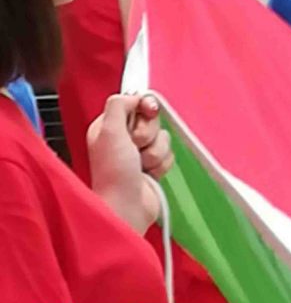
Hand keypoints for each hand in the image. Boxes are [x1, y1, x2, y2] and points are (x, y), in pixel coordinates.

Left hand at [87, 94, 172, 232]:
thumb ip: (119, 105)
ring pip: (163, 138)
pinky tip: (149, 174)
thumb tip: (135, 95)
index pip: (135, 103)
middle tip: (135, 147)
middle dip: (149, 134)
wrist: (127, 207)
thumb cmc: (114, 173)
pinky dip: (162, 164)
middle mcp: (123, 137)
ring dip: (156, 152)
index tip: (149, 110)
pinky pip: (169, 155)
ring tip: (141, 165)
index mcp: (109, 126)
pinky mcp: (153, 166)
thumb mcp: (110, 132)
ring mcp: (139, 153)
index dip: (146, 106)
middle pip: (152, 120)